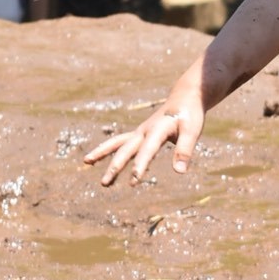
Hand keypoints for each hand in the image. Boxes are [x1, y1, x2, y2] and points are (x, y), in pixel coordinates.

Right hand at [84, 91, 204, 185]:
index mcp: (157, 129)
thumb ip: (185, 150)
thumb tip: (179, 172)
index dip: (141, 165)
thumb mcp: (192, 131)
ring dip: (102, 153)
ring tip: (86, 162)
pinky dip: (113, 152)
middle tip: (104, 183)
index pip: (148, 150)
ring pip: (118, 143)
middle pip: (126, 148)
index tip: (133, 181)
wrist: (185, 96)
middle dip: (115, 166)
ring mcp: (140, 131)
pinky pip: (123, 144)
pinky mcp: (141, 134)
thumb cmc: (190, 114)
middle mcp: (145, 130)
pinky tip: (111, 168)